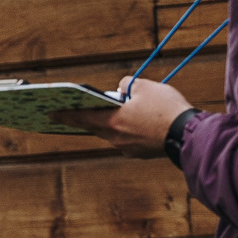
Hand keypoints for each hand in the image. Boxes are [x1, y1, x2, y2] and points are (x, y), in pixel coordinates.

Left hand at [74, 77, 189, 155]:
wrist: (188, 135)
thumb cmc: (166, 109)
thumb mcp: (145, 86)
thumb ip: (128, 84)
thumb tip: (123, 89)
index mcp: (111, 122)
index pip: (81, 117)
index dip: (65, 115)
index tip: (50, 115)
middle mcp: (115, 138)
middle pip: (97, 126)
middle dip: (91, 116)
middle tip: (81, 109)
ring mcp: (127, 148)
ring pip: (114, 132)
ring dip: (114, 121)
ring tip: (121, 109)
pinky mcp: (140, 153)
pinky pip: (129, 138)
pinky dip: (130, 129)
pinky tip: (140, 120)